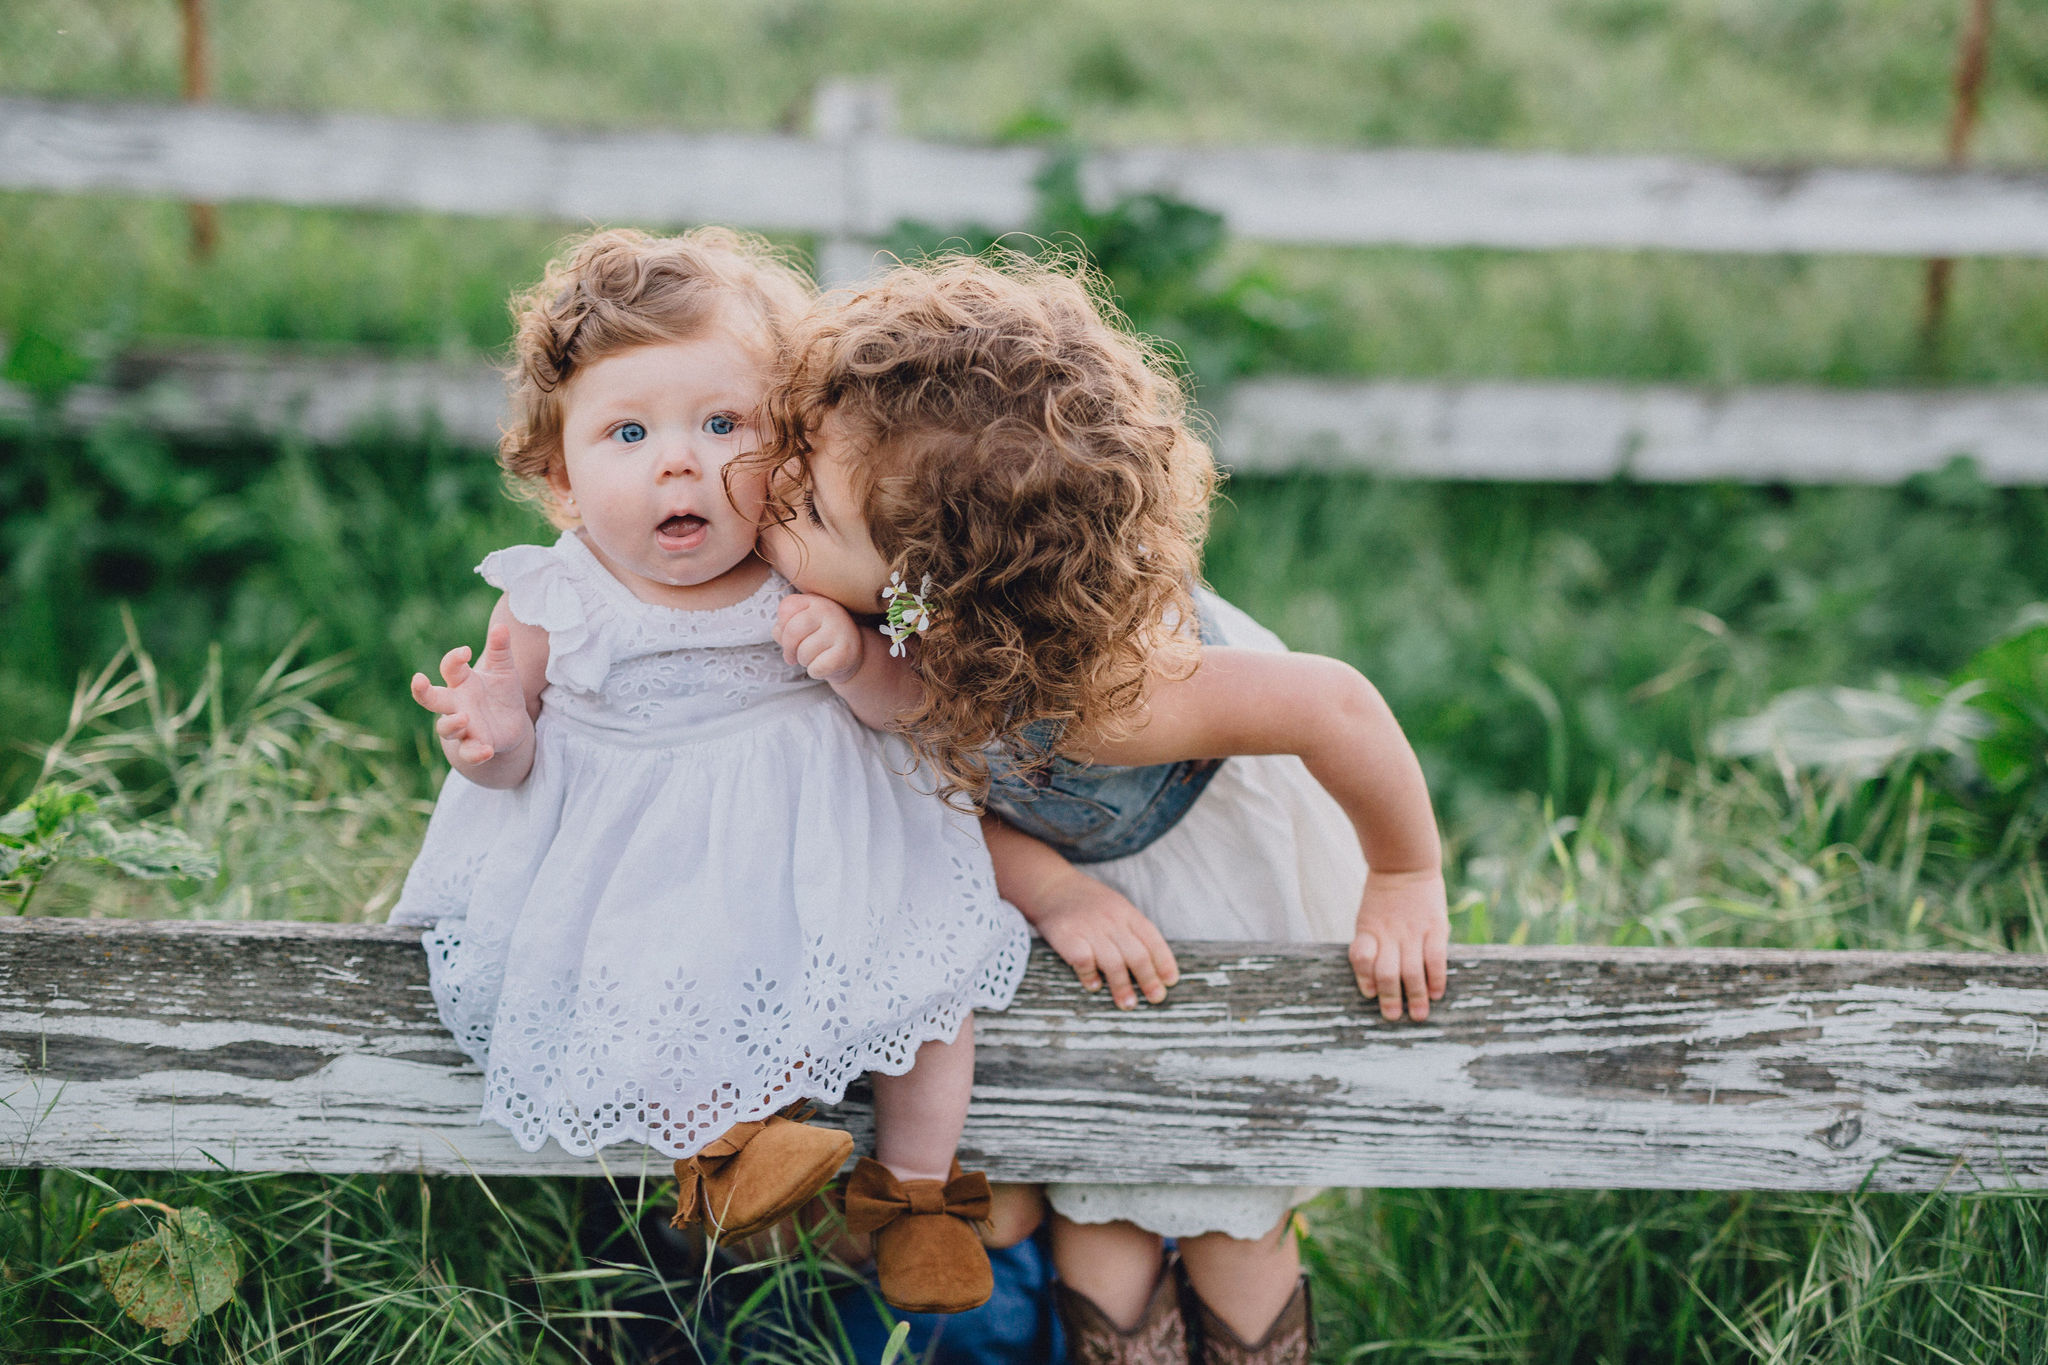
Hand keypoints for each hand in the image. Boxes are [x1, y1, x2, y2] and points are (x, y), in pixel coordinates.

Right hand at [410, 624, 532, 768]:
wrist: (511, 725)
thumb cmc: (501, 693)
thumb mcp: (504, 670)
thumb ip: (500, 650)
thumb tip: (502, 626)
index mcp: (462, 682)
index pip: (449, 668)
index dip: (453, 658)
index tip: (466, 651)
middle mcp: (457, 704)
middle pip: (431, 698)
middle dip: (422, 691)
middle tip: (418, 680)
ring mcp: (464, 726)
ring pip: (446, 729)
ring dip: (452, 724)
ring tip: (464, 718)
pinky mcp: (476, 746)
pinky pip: (469, 752)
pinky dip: (476, 753)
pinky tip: (487, 750)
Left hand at [775, 594, 865, 684]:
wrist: (851, 654)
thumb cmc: (818, 639)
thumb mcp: (800, 625)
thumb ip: (783, 625)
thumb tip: (779, 632)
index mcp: (815, 601)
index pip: (786, 608)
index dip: (782, 627)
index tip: (790, 636)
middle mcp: (829, 610)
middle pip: (792, 632)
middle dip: (789, 649)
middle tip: (794, 656)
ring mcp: (840, 630)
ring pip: (804, 653)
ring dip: (804, 661)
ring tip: (814, 657)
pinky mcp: (846, 652)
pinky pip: (816, 667)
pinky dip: (815, 671)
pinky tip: (824, 665)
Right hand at [1030, 870, 1178, 1009]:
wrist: (1051, 886)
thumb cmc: (1088, 903)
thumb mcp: (1116, 906)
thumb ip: (1132, 930)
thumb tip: (1154, 964)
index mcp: (1126, 912)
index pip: (1151, 939)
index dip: (1163, 962)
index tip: (1170, 981)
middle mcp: (1111, 920)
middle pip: (1136, 954)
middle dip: (1148, 979)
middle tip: (1156, 998)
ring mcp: (1089, 928)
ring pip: (1113, 962)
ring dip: (1122, 986)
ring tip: (1128, 1004)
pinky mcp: (1068, 936)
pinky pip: (1084, 961)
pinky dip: (1090, 976)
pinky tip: (1094, 986)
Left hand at [1348, 867, 1448, 1021]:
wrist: (1404, 864)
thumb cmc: (1383, 897)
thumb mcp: (1367, 917)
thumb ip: (1369, 944)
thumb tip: (1372, 982)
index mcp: (1368, 930)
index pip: (1361, 958)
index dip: (1364, 978)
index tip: (1370, 994)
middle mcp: (1389, 934)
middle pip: (1387, 972)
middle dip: (1390, 999)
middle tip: (1393, 1017)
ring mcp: (1412, 931)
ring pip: (1412, 971)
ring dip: (1416, 997)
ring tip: (1418, 1015)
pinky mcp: (1434, 927)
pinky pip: (1436, 959)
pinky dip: (1436, 979)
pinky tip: (1437, 993)